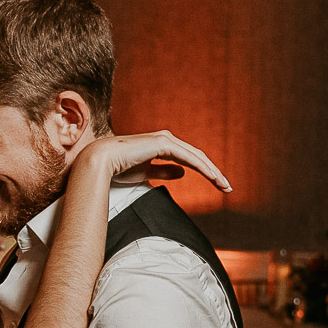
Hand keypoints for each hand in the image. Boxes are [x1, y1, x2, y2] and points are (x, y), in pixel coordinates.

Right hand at [75, 130, 230, 192]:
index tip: (217, 186)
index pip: (189, 159)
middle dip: (213, 172)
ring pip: (196, 157)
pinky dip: (202, 168)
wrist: (100, 162)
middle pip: (196, 157)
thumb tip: (183, 172)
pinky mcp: (163, 144)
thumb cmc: (117, 169)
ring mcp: (165, 140)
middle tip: (227, 188)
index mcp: (161, 146)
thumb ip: (164, 172)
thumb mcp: (145, 173)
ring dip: (212, 171)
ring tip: (224, 186)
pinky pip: (188, 157)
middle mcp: (166, 139)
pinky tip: (212, 177)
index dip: (204, 172)